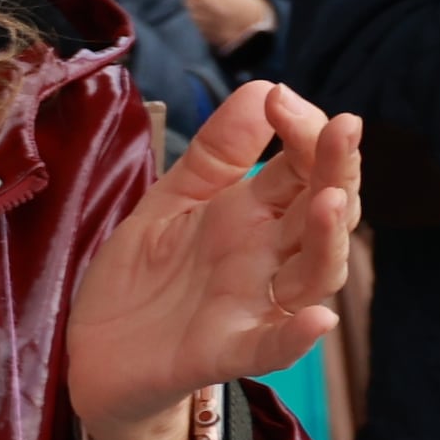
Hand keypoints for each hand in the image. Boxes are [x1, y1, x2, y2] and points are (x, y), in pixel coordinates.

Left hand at [67, 80, 358, 439]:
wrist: (96, 352)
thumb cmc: (142, 278)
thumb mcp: (170, 202)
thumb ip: (214, 154)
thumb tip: (262, 86)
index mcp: (251, 216)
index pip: (301, 168)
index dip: (304, 132)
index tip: (281, 100)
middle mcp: (266, 258)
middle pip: (322, 213)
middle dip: (337, 170)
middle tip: (343, 128)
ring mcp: (252, 306)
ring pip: (313, 274)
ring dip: (328, 239)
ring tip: (331, 199)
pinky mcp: (226, 351)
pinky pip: (272, 346)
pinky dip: (296, 334)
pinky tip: (317, 318)